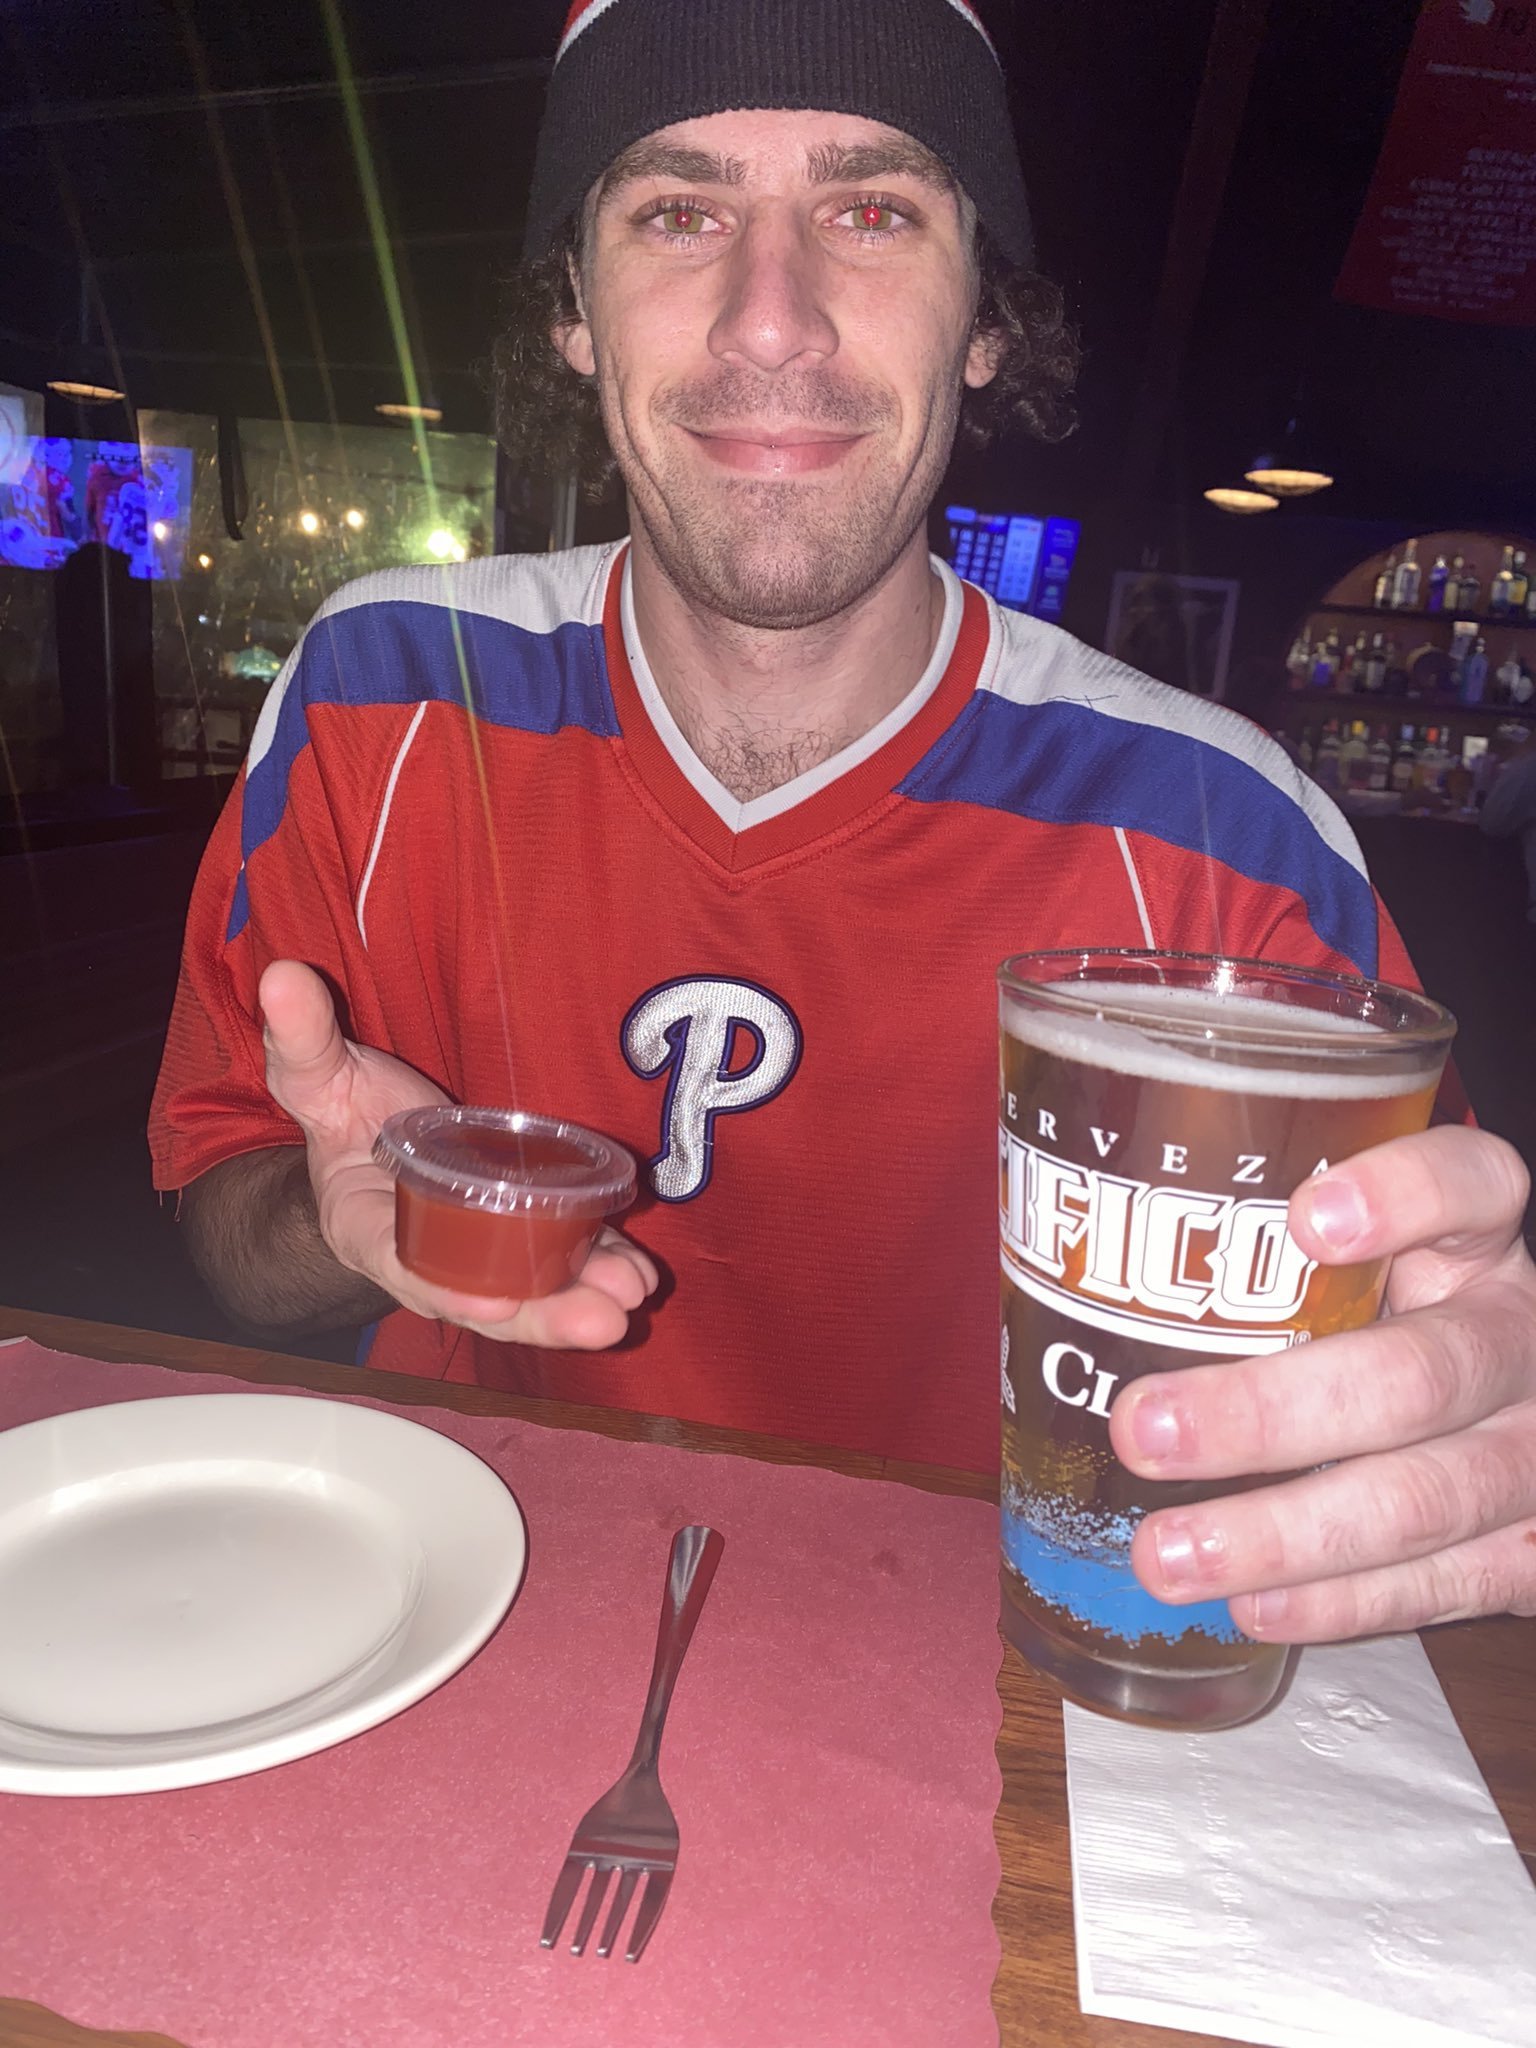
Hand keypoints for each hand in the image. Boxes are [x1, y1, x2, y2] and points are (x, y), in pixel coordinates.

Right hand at [258, 960, 656, 1347]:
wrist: (367, 1135)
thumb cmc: (340, 1109)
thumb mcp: (317, 1075)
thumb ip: (303, 1039)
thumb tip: (279, 978)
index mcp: (364, 1225)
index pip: (401, 1264)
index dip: (443, 1287)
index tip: (490, 1305)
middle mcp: (423, 1252)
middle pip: (480, 1296)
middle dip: (539, 1313)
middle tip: (598, 1323)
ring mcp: (475, 1248)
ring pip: (527, 1289)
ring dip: (578, 1300)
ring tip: (629, 1302)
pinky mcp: (517, 1232)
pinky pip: (558, 1258)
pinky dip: (596, 1265)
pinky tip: (638, 1278)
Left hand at [1111, 1125, 1535, 1640]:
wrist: (1517, 1426)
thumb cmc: (1385, 1328)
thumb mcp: (1359, 1271)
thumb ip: (1265, 1251)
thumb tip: (1063, 1247)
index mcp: (1477, 1245)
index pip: (1471, 1185)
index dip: (1403, 1197)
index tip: (1304, 1219)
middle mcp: (1518, 1338)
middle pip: (1418, 1374)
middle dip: (1269, 1413)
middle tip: (1144, 1431)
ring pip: (1425, 1498)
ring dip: (1284, 1536)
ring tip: (1167, 1556)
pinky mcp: (1534, 1552)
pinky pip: (1443, 1585)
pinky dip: (1342, 1603)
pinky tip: (1253, 1608)